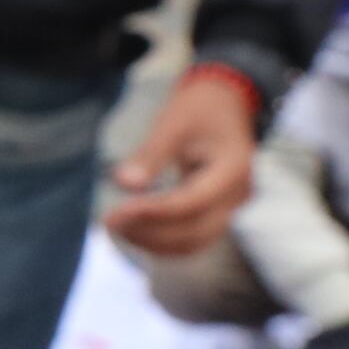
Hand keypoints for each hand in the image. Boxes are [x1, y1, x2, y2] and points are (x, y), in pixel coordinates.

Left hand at [101, 67, 254, 251]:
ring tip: (118, 228)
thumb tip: (124, 183)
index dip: (151, 213)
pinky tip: (135, 230)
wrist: (224, 105)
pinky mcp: (220, 214)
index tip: (115, 214)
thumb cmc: (199, 109)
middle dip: (150, 233)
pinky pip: (193, 239)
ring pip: (194, 242)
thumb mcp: (173, 122)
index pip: (190, 203)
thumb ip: (151, 154)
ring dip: (155, 242)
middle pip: (194, 232)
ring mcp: (233, 208)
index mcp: (233, 170)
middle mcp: (239, 195)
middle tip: (110, 223)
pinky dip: (164, 241)